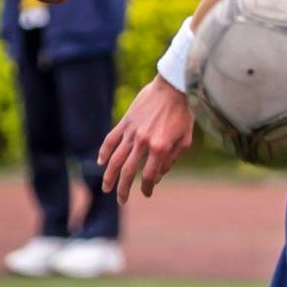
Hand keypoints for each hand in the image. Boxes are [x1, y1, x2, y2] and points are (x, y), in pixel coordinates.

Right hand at [97, 76, 195, 199]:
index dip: (147, 188)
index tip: (146, 193)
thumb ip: (171, 160)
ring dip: (109, 176)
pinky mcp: (125, 122)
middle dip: (123, 189)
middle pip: (128, 172)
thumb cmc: (183, 114)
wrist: (173, 86)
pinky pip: (111, 139)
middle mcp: (143, 142)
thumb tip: (157, 176)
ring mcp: (132, 132)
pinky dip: (104, 151)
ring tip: (105, 188)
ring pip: (115, 159)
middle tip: (121, 200)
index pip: (149, 176)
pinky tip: (101, 162)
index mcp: (160, 148)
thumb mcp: (185, 140)